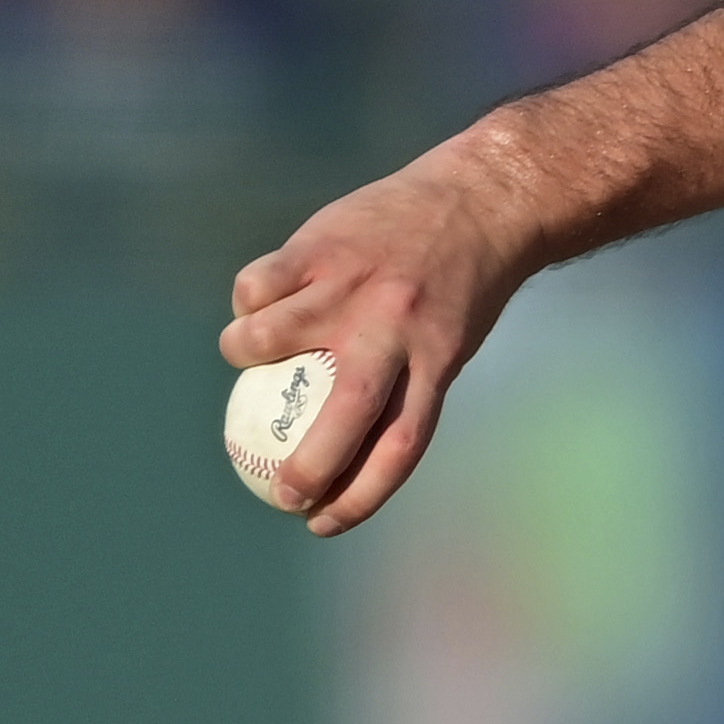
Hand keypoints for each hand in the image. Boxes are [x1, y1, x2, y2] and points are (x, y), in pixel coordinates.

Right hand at [219, 122, 552, 534]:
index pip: (399, 448)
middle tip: (280, 491)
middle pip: (344, 414)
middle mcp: (393, 330)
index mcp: (435, 362)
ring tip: (247, 357)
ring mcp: (352, 287)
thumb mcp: (447, 340)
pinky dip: (247, 301)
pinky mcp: (320, 247)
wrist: (482, 200)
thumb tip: (328, 438)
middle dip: (307, 465)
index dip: (360, 496)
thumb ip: (397, 383)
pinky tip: (260, 301)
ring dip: (242, 354)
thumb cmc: (459, 283)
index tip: (324, 522)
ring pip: (267, 337)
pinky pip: (259, 286)